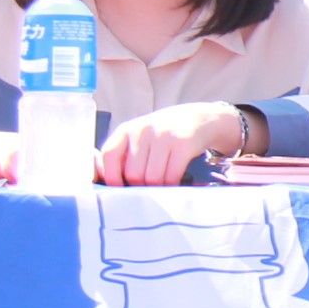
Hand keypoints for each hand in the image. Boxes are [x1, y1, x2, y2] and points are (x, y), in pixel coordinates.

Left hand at [97, 102, 247, 186]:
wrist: (199, 118)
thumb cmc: (163, 134)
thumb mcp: (139, 137)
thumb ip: (123, 156)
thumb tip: (109, 182)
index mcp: (126, 130)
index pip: (109, 156)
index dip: (112, 177)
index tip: (119, 189)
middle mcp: (143, 130)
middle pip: (132, 174)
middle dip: (139, 187)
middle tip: (148, 187)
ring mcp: (163, 136)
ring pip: (151, 178)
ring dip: (157, 188)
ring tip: (161, 185)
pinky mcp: (183, 145)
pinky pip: (171, 176)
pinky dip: (171, 185)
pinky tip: (173, 181)